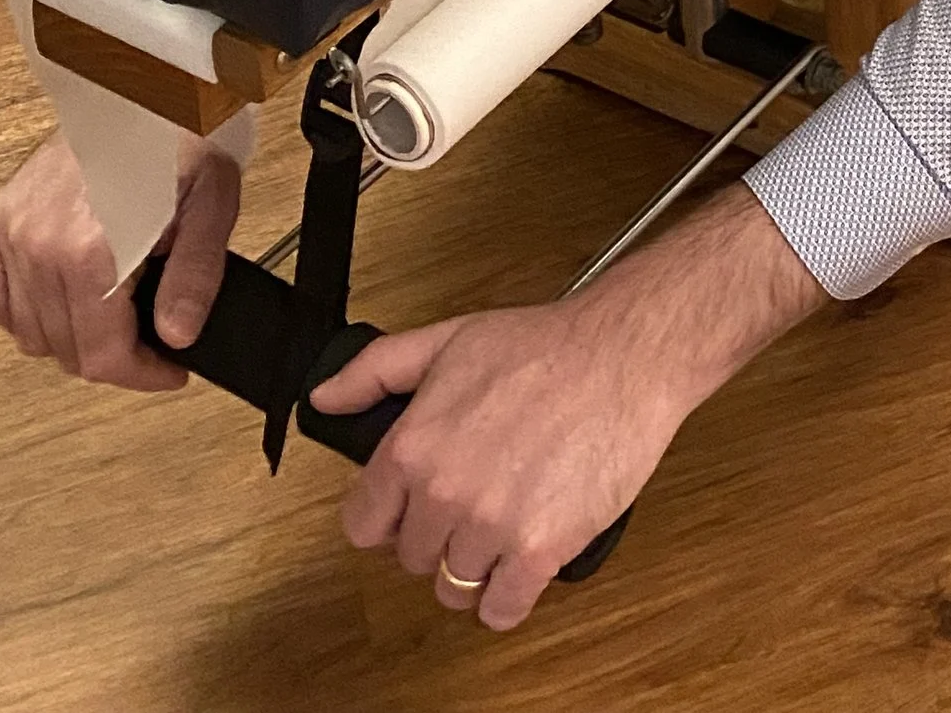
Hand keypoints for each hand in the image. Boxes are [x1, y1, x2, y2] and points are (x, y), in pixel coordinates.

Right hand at [0, 128, 239, 391]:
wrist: (143, 83)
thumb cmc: (180, 134)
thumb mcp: (212, 203)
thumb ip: (196, 277)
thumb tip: (177, 337)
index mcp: (91, 250)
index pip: (102, 356)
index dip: (141, 376)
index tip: (170, 371)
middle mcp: (40, 246)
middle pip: (67, 352)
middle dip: (115, 357)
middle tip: (152, 343)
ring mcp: (13, 234)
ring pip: (31, 334)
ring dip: (73, 339)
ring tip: (116, 317)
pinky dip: (27, 313)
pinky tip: (64, 302)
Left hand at [314, 184, 819, 630]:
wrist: (627, 354)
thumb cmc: (547, 345)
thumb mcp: (450, 340)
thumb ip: (376, 370)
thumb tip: (323, 399)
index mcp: (413, 446)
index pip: (364, 525)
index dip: (390, 515)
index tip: (415, 506)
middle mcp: (444, 492)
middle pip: (411, 559)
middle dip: (438, 535)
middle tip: (474, 502)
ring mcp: (491, 526)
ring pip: (454, 588)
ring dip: (475, 566)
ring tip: (504, 526)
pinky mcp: (540, 551)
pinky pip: (500, 611)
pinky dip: (508, 598)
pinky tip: (522, 565)